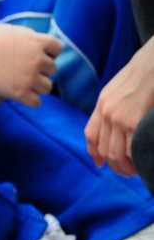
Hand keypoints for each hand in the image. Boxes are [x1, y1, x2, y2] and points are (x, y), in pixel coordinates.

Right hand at [0, 25, 62, 107]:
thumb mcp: (12, 31)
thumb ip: (29, 38)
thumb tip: (39, 44)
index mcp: (36, 41)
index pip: (57, 49)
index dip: (49, 54)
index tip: (37, 57)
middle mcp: (36, 59)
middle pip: (53, 70)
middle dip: (41, 72)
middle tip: (24, 73)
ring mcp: (29, 77)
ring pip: (47, 87)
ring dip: (37, 88)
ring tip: (23, 85)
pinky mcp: (19, 93)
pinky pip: (36, 103)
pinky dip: (30, 101)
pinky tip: (20, 96)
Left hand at [85, 37, 153, 175]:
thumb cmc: (149, 68)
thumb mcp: (123, 85)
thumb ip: (117, 103)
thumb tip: (119, 123)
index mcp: (103, 102)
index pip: (91, 134)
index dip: (95, 153)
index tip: (101, 163)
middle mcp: (107, 111)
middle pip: (104, 149)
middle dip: (114, 165)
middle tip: (126, 171)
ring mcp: (119, 117)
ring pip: (115, 154)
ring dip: (125, 167)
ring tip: (135, 171)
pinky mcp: (133, 121)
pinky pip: (131, 149)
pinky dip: (136, 160)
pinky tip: (143, 162)